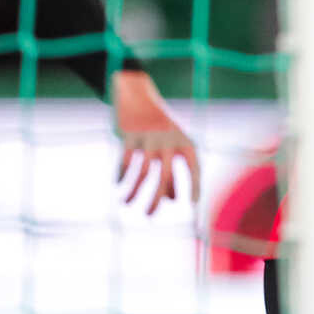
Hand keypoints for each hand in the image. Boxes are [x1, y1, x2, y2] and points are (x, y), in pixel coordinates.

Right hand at [111, 69, 198, 215]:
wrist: (137, 97)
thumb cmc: (159, 129)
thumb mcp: (170, 147)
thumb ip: (172, 172)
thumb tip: (171, 199)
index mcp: (184, 142)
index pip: (194, 167)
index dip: (195, 185)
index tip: (191, 204)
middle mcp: (169, 140)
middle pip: (164, 177)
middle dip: (156, 200)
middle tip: (149, 217)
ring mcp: (149, 137)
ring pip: (141, 172)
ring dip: (133, 191)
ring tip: (126, 203)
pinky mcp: (130, 135)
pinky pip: (125, 161)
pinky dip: (121, 176)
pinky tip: (118, 185)